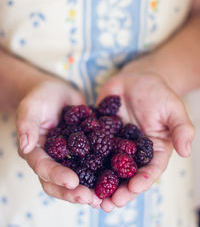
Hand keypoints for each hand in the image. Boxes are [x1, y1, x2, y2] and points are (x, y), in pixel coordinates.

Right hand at [16, 80, 101, 207]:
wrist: (57, 91)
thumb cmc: (40, 97)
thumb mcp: (31, 107)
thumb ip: (27, 125)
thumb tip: (26, 146)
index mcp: (37, 152)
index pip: (44, 168)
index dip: (56, 176)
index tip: (72, 181)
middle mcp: (53, 159)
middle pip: (60, 182)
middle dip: (74, 192)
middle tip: (91, 198)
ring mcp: (70, 156)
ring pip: (79, 177)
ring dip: (90, 188)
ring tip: (105, 196)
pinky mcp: (85, 149)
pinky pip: (94, 162)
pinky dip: (103, 171)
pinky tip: (118, 176)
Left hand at [96, 63, 194, 211]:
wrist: (136, 78)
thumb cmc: (158, 92)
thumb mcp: (173, 108)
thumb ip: (181, 128)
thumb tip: (186, 152)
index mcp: (153, 150)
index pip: (150, 170)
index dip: (142, 181)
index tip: (132, 188)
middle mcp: (133, 152)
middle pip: (126, 176)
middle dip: (117, 191)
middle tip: (107, 203)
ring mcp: (115, 144)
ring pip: (106, 167)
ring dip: (98, 183)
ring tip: (90, 196)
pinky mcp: (100, 134)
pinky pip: (91, 147)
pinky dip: (84, 159)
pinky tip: (74, 168)